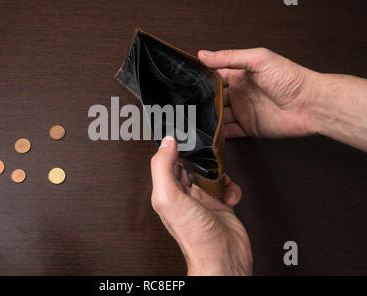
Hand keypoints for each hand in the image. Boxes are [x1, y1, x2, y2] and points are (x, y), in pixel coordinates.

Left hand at [150, 136, 252, 275]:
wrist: (222, 259)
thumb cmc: (195, 236)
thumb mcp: (169, 196)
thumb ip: (163, 167)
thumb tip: (166, 143)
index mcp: (168, 192)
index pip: (168, 163)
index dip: (174, 149)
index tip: (183, 136)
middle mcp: (185, 196)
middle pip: (191, 167)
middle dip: (200, 158)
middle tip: (207, 152)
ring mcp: (204, 201)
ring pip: (210, 175)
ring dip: (218, 172)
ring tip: (219, 177)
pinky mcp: (222, 207)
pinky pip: (227, 189)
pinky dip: (232, 188)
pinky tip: (229, 194)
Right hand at [198, 48, 318, 137]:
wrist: (310, 104)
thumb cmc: (290, 78)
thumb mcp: (259, 60)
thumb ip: (230, 57)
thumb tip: (204, 54)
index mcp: (241, 75)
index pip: (215, 77)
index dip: (201, 80)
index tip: (185, 85)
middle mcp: (240, 93)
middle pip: (214, 98)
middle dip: (201, 102)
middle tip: (186, 106)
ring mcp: (243, 111)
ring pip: (218, 116)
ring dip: (208, 119)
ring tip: (192, 121)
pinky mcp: (249, 127)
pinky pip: (229, 131)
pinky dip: (219, 134)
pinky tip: (208, 134)